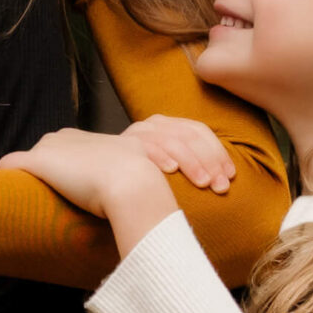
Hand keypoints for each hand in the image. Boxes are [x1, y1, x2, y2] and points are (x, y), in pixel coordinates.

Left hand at [0, 128, 178, 255]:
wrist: (133, 184)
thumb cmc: (143, 184)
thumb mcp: (141, 170)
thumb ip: (136, 179)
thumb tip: (155, 201)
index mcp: (90, 137)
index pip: (67, 151)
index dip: (66, 173)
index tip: (68, 194)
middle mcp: (67, 136)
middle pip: (45, 155)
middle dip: (45, 175)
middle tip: (49, 203)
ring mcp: (50, 149)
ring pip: (27, 162)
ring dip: (26, 180)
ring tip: (28, 204)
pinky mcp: (36, 162)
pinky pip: (10, 165)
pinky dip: (6, 178)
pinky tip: (6, 197)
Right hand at [120, 115, 234, 192]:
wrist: (82, 166)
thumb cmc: (122, 176)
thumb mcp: (156, 169)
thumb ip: (177, 168)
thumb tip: (211, 182)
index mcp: (164, 125)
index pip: (199, 132)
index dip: (217, 152)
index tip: (230, 176)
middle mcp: (152, 125)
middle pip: (189, 136)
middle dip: (210, 161)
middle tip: (221, 187)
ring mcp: (136, 133)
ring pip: (171, 140)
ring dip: (191, 162)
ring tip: (204, 182)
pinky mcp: (120, 144)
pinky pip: (144, 145)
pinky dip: (159, 155)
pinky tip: (170, 169)